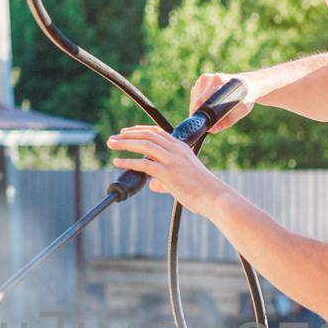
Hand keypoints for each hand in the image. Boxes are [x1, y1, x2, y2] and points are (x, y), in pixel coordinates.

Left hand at [106, 126, 229, 216]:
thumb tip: (153, 186)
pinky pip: (144, 165)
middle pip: (147, 135)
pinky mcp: (169, 173)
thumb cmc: (202, 191)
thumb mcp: (183, 180)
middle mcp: (176, 150)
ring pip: (144, 145)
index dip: (139, 130)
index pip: (157, 132)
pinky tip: (118, 163)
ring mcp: (172, 160)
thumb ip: (166, 181)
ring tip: (111, 144)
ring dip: (125, 143)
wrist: (215, 197)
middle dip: (128, 135)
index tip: (126, 132)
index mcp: (181, 147)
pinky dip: (129, 162)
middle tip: (113, 138)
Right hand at [190, 72, 253, 131]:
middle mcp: (208, 78)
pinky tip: (208, 107)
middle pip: (195, 101)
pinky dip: (198, 105)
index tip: (202, 123)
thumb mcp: (242, 110)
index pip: (201, 100)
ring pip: (194, 100)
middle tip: (207, 123)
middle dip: (199, 114)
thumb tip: (212, 129)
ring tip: (210, 114)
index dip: (199, 114)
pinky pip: (194, 97)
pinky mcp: (201, 82)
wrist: (248, 84)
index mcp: (217, 81)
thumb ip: (228, 121)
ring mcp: (203, 79)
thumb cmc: (246, 97)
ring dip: (198, 110)